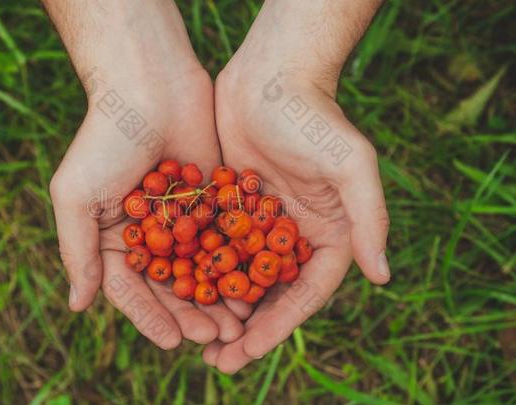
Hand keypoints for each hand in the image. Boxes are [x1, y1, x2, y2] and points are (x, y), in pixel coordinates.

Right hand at [45, 0, 249, 349]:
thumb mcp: (77, 196)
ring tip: (239, 323)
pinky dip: (235, 260)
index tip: (175, 343)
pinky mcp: (210, 198)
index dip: (152, 318)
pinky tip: (254, 281)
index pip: (132, 289)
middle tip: (216, 338)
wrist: (149, 86)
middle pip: (171, 283)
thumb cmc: (104, 140)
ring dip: (218, 294)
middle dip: (192, 312)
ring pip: (201, 265)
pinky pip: (223, 236)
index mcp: (111, 237)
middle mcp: (146, 232)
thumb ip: (76, 251)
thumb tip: (76, 306)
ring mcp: (180, 216)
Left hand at [203, 0, 389, 371]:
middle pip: (269, 294)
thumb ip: (368, 218)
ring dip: (218, 309)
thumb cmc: (315, 119)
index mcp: (327, 234)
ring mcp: (259, 223)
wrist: (270, 79)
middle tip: (216, 363)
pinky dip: (198, 272)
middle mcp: (294, 235)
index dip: (278, 326)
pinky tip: (176, 293)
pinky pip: (213, 247)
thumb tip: (383, 277)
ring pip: (238, 276)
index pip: (304, 293)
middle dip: (245, 330)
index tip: (248, 351)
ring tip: (194, 341)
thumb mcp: (351, 165)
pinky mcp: (229, 207)